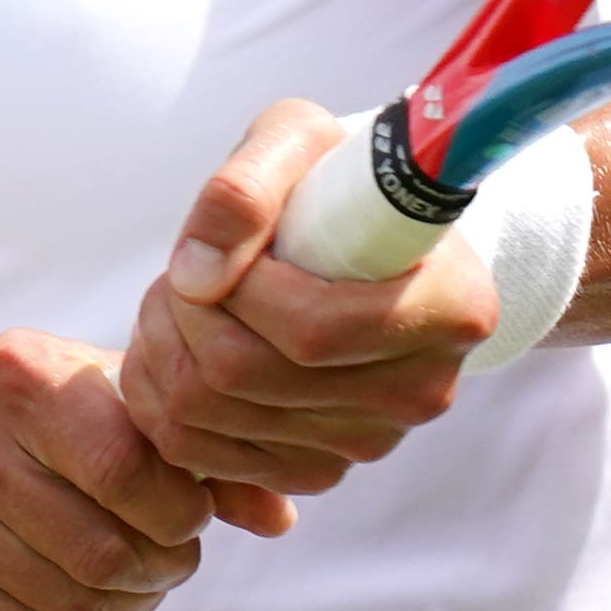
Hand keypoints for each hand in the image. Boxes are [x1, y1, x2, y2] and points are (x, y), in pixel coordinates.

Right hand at [0, 329, 287, 610]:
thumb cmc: (43, 414)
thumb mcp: (112, 401)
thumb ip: (197, 451)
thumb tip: (280, 516)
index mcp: (19, 373)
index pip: (124, 470)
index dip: (178, 512)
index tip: (190, 516)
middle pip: (99, 550)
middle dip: (161, 569)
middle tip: (173, 560)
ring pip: (66, 600)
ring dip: (127, 605)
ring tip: (140, 581)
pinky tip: (97, 607)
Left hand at [118, 100, 508, 498]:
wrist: (364, 236)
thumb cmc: (335, 181)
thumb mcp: (298, 141)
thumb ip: (247, 189)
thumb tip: (196, 276)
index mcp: (450, 308)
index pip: (310, 330)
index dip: (237, 288)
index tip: (222, 247)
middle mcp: (420, 390)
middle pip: (246, 376)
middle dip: (181, 314)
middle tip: (178, 273)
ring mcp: (370, 441)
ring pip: (209, 419)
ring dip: (161, 352)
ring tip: (176, 303)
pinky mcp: (319, 469)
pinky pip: (201, 457)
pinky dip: (160, 402)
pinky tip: (175, 351)